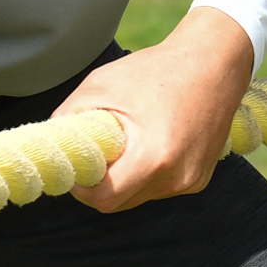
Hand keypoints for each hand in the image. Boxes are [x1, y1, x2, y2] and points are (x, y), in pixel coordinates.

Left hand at [56, 8, 257, 212]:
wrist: (215, 63)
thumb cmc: (158, 70)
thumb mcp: (102, 85)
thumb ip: (68, 116)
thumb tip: (50, 140)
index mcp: (154, 157)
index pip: (105, 200)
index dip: (83, 188)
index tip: (79, 167)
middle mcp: (177, 177)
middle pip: (121, 203)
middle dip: (103, 184)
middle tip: (98, 154)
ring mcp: (192, 181)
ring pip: (140, 196)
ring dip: (127, 178)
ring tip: (129, 142)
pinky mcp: (200, 178)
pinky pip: (161, 187)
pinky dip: (148, 173)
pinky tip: (153, 142)